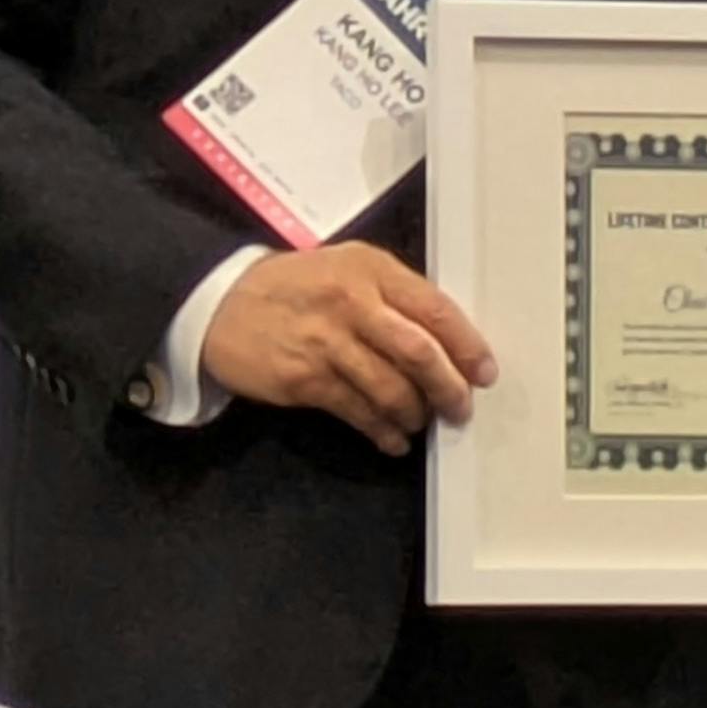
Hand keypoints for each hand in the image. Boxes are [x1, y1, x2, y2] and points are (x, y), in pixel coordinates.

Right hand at [196, 244, 494, 456]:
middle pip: (419, 352)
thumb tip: (444, 340)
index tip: (484, 371)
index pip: (434, 309)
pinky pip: (356, 411)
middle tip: (461, 407)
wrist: (222, 302)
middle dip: (448, 386)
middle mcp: (353, 303)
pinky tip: (392, 438)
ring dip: (415, 412)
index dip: (466, 345)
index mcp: (372, 270)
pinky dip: (381, 430)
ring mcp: (327, 342)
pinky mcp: (304, 378)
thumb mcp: (347, 269)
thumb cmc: (296, 286)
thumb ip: (393, 295)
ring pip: (390, 387)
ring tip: (423, 421)